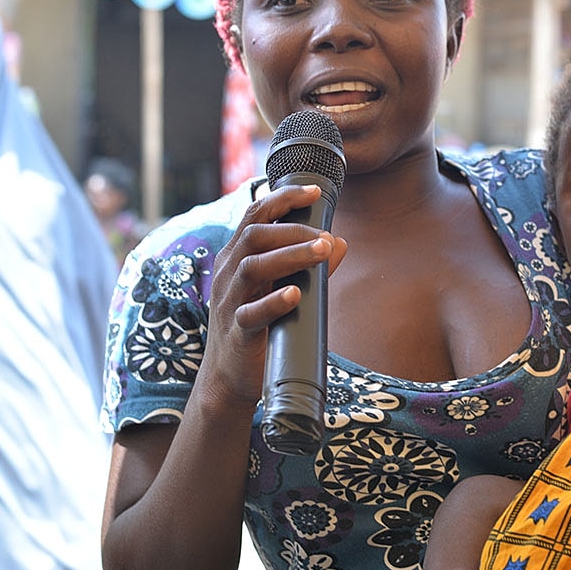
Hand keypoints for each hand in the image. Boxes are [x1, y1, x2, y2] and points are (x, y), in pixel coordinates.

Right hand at [198, 184, 347, 408]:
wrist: (230, 378)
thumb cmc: (259, 326)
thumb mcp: (282, 289)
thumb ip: (311, 267)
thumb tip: (341, 242)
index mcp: (237, 256)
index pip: (255, 215)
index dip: (283, 198)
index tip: (313, 191)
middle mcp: (229, 273)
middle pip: (255, 235)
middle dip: (293, 230)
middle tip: (326, 237)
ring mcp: (229, 301)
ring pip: (252, 266)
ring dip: (289, 256)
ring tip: (321, 253)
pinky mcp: (236, 332)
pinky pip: (250, 313)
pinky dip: (273, 302)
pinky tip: (295, 295)